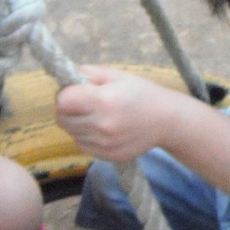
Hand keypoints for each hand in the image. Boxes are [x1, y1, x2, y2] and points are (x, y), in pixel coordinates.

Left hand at [56, 66, 189, 162]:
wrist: (167, 120)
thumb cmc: (141, 93)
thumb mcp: (116, 75)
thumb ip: (88, 74)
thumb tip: (65, 77)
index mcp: (103, 101)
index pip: (62, 102)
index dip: (65, 94)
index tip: (75, 91)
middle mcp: (102, 125)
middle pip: (62, 119)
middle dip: (68, 109)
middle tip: (84, 102)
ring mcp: (104, 144)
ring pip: (71, 133)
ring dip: (77, 123)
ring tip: (97, 114)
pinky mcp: (107, 156)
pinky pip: (82, 145)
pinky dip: (86, 136)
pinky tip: (103, 128)